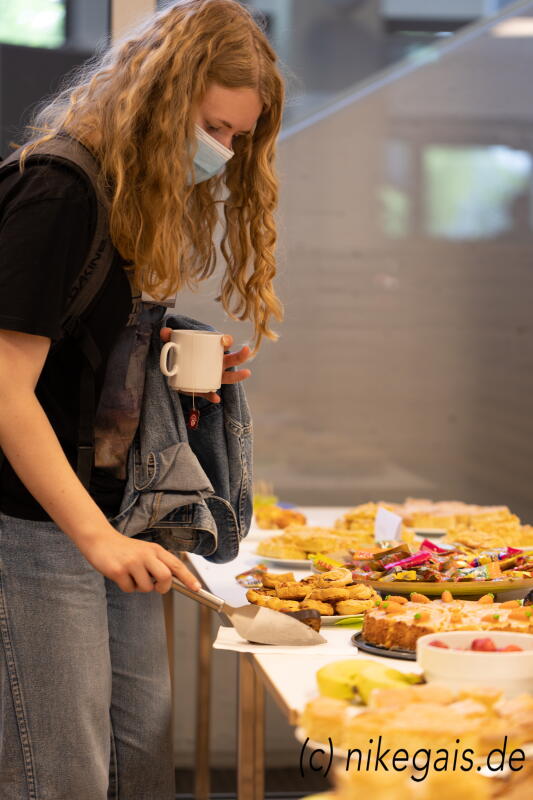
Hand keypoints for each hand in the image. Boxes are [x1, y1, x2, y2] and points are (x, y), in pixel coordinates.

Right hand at [77, 527, 201, 593]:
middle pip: (165, 578)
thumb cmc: (125, 549)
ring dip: (139, 587)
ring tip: (131, 575)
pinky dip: (125, 587)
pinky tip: (120, 575)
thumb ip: (158, 564)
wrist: (100, 540)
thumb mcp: (145, 551)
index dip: (188, 578)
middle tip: (155, 586)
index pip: (176, 565)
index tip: (197, 588)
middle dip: (162, 588)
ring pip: (146, 588)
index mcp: (155, 550)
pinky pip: (129, 589)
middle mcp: (146, 555)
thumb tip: (170, 582)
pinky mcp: (119, 570)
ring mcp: (132, 562)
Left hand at [160, 328, 250, 402]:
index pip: (224, 343)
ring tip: (247, 373)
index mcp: (212, 350)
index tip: (225, 340)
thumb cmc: (180, 355)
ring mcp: (213, 376)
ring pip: (228, 377)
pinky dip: (213, 396)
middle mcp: (217, 364)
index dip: (227, 340)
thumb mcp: (173, 345)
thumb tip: (165, 332)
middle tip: (246, 350)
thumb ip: (168, 337)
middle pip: (232, 359)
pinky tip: (215, 398)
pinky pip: (211, 393)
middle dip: (241, 355)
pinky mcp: (205, 388)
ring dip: (237, 376)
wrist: (175, 372)